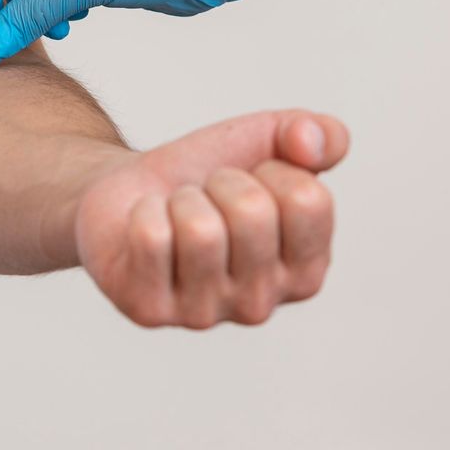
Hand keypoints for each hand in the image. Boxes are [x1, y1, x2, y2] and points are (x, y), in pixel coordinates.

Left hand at [74, 109, 348, 328]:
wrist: (129, 189)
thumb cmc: (204, 174)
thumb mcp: (270, 141)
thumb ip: (320, 134)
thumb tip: (311, 142)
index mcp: (306, 272)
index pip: (308, 200)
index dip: (272, 170)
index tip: (252, 182)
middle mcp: (260, 305)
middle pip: (253, 213)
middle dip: (222, 182)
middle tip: (205, 196)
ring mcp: (204, 315)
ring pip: (201, 230)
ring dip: (182, 200)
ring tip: (176, 213)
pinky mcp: (149, 310)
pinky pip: (151, 239)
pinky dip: (143, 212)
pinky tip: (146, 227)